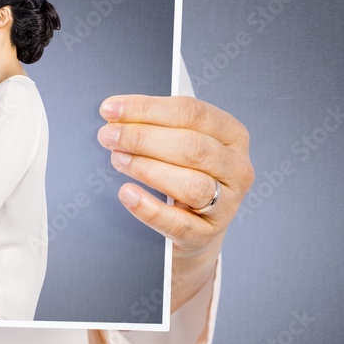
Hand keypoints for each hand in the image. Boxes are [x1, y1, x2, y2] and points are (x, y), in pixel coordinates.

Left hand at [98, 95, 254, 306]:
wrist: (193, 227)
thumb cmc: (181, 174)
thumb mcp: (177, 145)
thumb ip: (155, 127)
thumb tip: (114, 114)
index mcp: (231, 135)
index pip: (191, 113)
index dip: (147, 109)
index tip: (110, 109)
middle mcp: (237, 168)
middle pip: (192, 147)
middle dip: (142, 138)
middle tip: (107, 136)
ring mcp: (227, 204)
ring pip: (191, 184)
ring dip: (148, 169)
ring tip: (117, 160)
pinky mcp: (206, 234)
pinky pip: (179, 223)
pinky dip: (150, 209)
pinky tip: (127, 194)